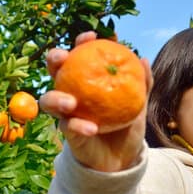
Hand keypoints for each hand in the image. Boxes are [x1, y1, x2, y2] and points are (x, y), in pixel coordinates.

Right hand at [40, 31, 150, 171]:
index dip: (81, 43)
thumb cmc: (127, 124)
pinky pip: (68, 127)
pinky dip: (79, 126)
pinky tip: (91, 128)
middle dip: (54, 59)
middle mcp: (71, 93)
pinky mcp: (68, 134)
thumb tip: (143, 59)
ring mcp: (67, 113)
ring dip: (56, 98)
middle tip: (63, 57)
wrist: (123, 158)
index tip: (91, 36)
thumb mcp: (138, 102)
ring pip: (48, 100)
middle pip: (54, 71)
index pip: (79, 55)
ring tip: (71, 102)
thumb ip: (142, 82)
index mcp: (86, 80)